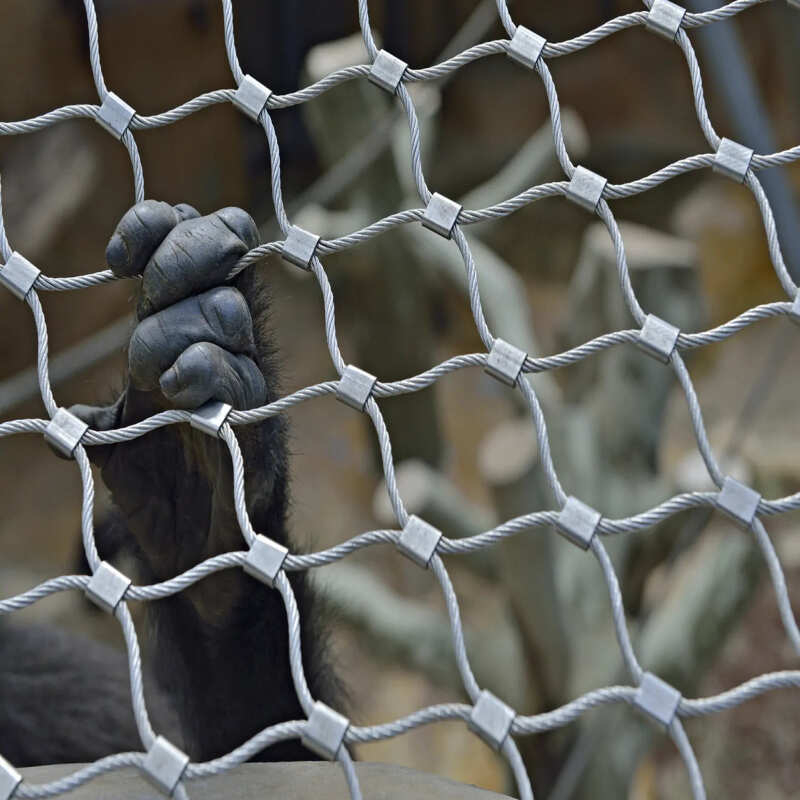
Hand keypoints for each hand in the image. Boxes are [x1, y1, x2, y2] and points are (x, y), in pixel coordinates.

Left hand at [73, 201, 286, 609]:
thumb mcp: (121, 434)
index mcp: (194, 337)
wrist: (197, 563)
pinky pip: (242, 380)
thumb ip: (108, 407)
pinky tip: (178, 388)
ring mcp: (249, 387)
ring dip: (176, 330)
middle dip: (178, 265)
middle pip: (225, 259)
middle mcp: (230, 350)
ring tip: (151, 376)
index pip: (201, 242)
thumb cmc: (161, 491)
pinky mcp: (260, 431)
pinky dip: (208, 371)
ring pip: (230, 315)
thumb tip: (69, 415)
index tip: (116, 256)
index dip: (163, 227)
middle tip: (143, 303)